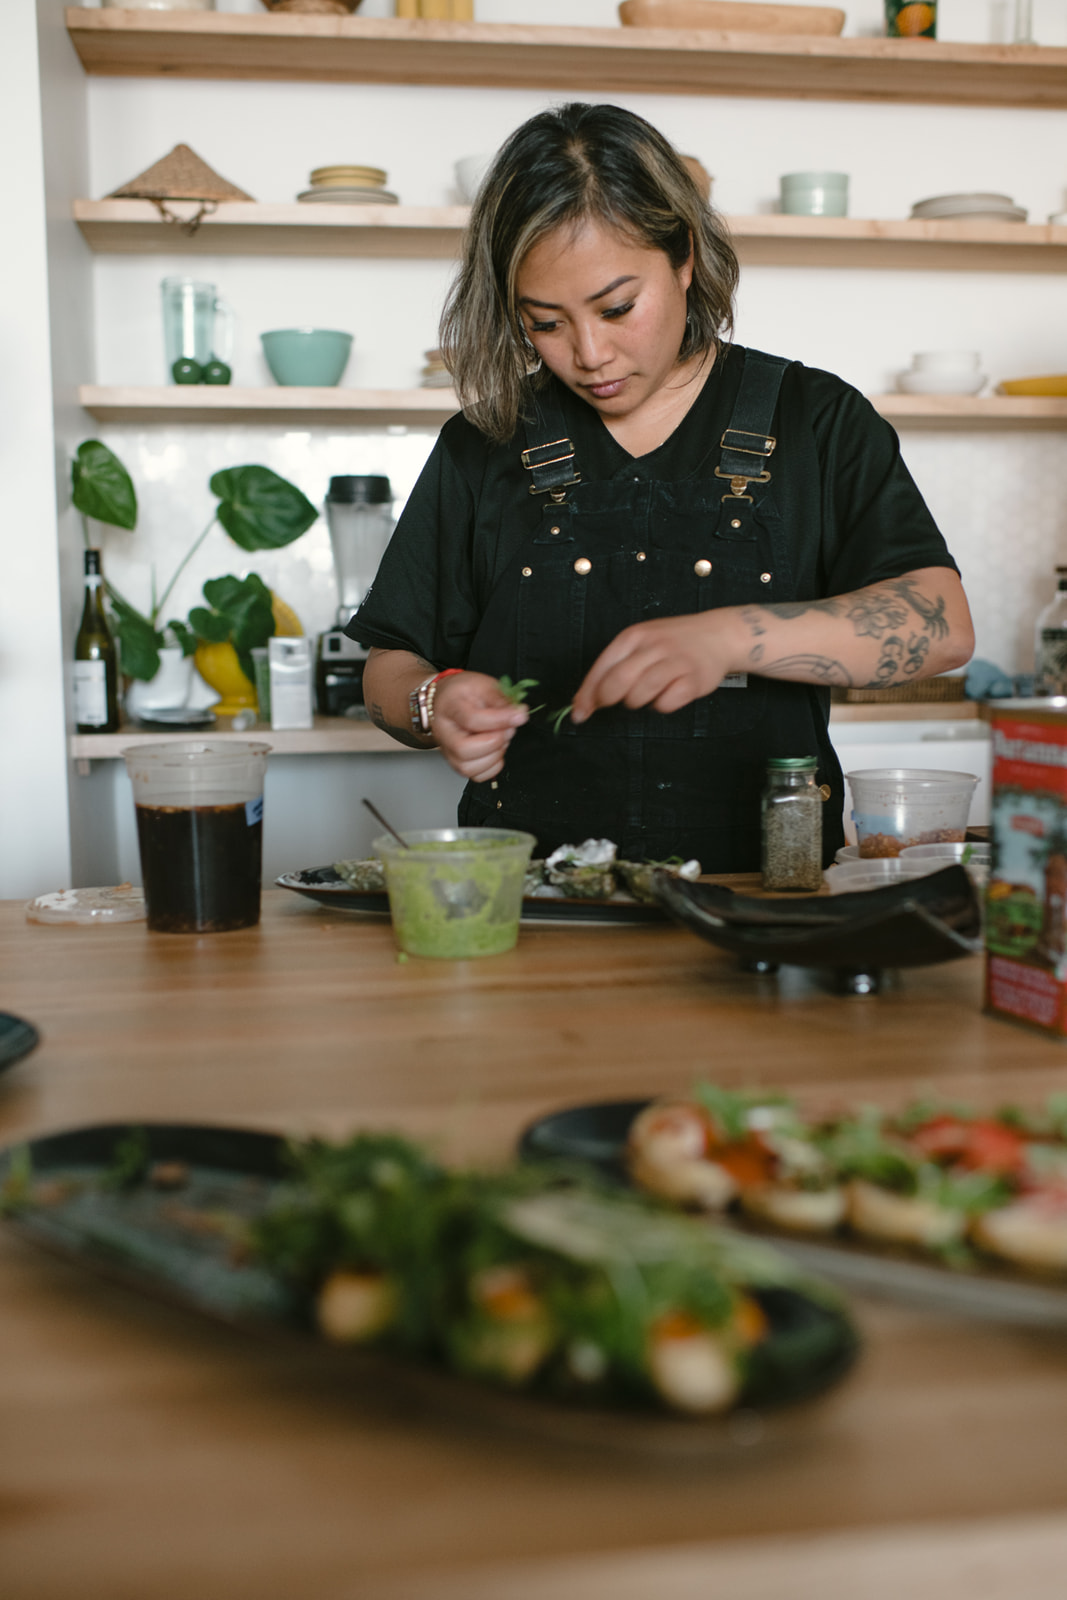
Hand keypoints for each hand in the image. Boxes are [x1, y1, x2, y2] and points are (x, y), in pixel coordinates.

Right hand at [431, 672, 528, 781]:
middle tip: (508, 728)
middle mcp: (444, 733)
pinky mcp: (457, 764)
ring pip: (469, 767)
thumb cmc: (464, 692)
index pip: (472, 719)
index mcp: (449, 707)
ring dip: (495, 755)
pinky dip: (492, 766)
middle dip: (495, 742)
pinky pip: (476, 776)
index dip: (500, 720)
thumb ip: (502, 700)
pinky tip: (495, 750)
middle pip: (464, 749)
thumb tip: (520, 714)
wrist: (447, 699)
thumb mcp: (484, 685)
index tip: (519, 716)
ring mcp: (448, 751)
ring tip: (502, 738)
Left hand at [571, 612, 743, 722]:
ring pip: (639, 695)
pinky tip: (668, 694)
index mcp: (634, 636)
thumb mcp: (640, 643)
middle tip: (616, 702)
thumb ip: (612, 667)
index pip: (601, 668)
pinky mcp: (693, 680)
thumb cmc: (672, 643)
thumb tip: (583, 700)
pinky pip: (666, 703)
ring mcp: (674, 662)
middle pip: (617, 682)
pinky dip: (662, 705)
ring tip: (648, 692)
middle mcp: (653, 647)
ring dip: (637, 702)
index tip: (579, 713)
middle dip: (609, 699)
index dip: (587, 695)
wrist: (718, 634)